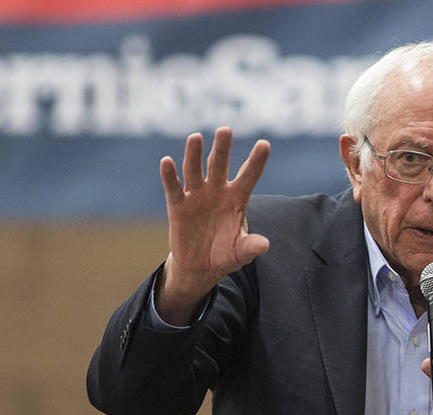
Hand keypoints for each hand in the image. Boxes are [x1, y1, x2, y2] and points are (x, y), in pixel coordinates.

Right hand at [157, 127, 270, 323]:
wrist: (200, 266)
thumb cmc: (225, 254)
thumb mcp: (241, 252)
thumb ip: (251, 246)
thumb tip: (264, 245)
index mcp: (237, 198)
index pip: (248, 176)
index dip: (256, 161)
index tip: (265, 144)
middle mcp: (217, 191)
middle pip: (219, 165)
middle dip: (222, 148)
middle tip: (225, 130)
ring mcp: (197, 195)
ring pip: (195, 170)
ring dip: (194, 154)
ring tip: (196, 137)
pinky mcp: (178, 205)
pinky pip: (173, 188)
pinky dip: (169, 175)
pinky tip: (167, 161)